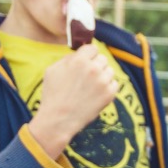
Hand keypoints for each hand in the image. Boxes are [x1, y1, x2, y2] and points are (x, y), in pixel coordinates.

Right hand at [29, 44, 118, 158]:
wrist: (59, 119)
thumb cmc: (53, 94)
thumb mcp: (53, 69)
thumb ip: (68, 58)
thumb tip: (80, 53)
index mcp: (79, 60)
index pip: (92, 48)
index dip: (88, 55)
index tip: (86, 60)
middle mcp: (93, 69)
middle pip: (102, 58)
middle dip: (96, 65)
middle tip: (87, 76)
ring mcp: (103, 82)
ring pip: (110, 70)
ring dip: (103, 76)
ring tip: (91, 86)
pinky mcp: (110, 94)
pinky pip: (114, 83)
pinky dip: (108, 87)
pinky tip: (96, 93)